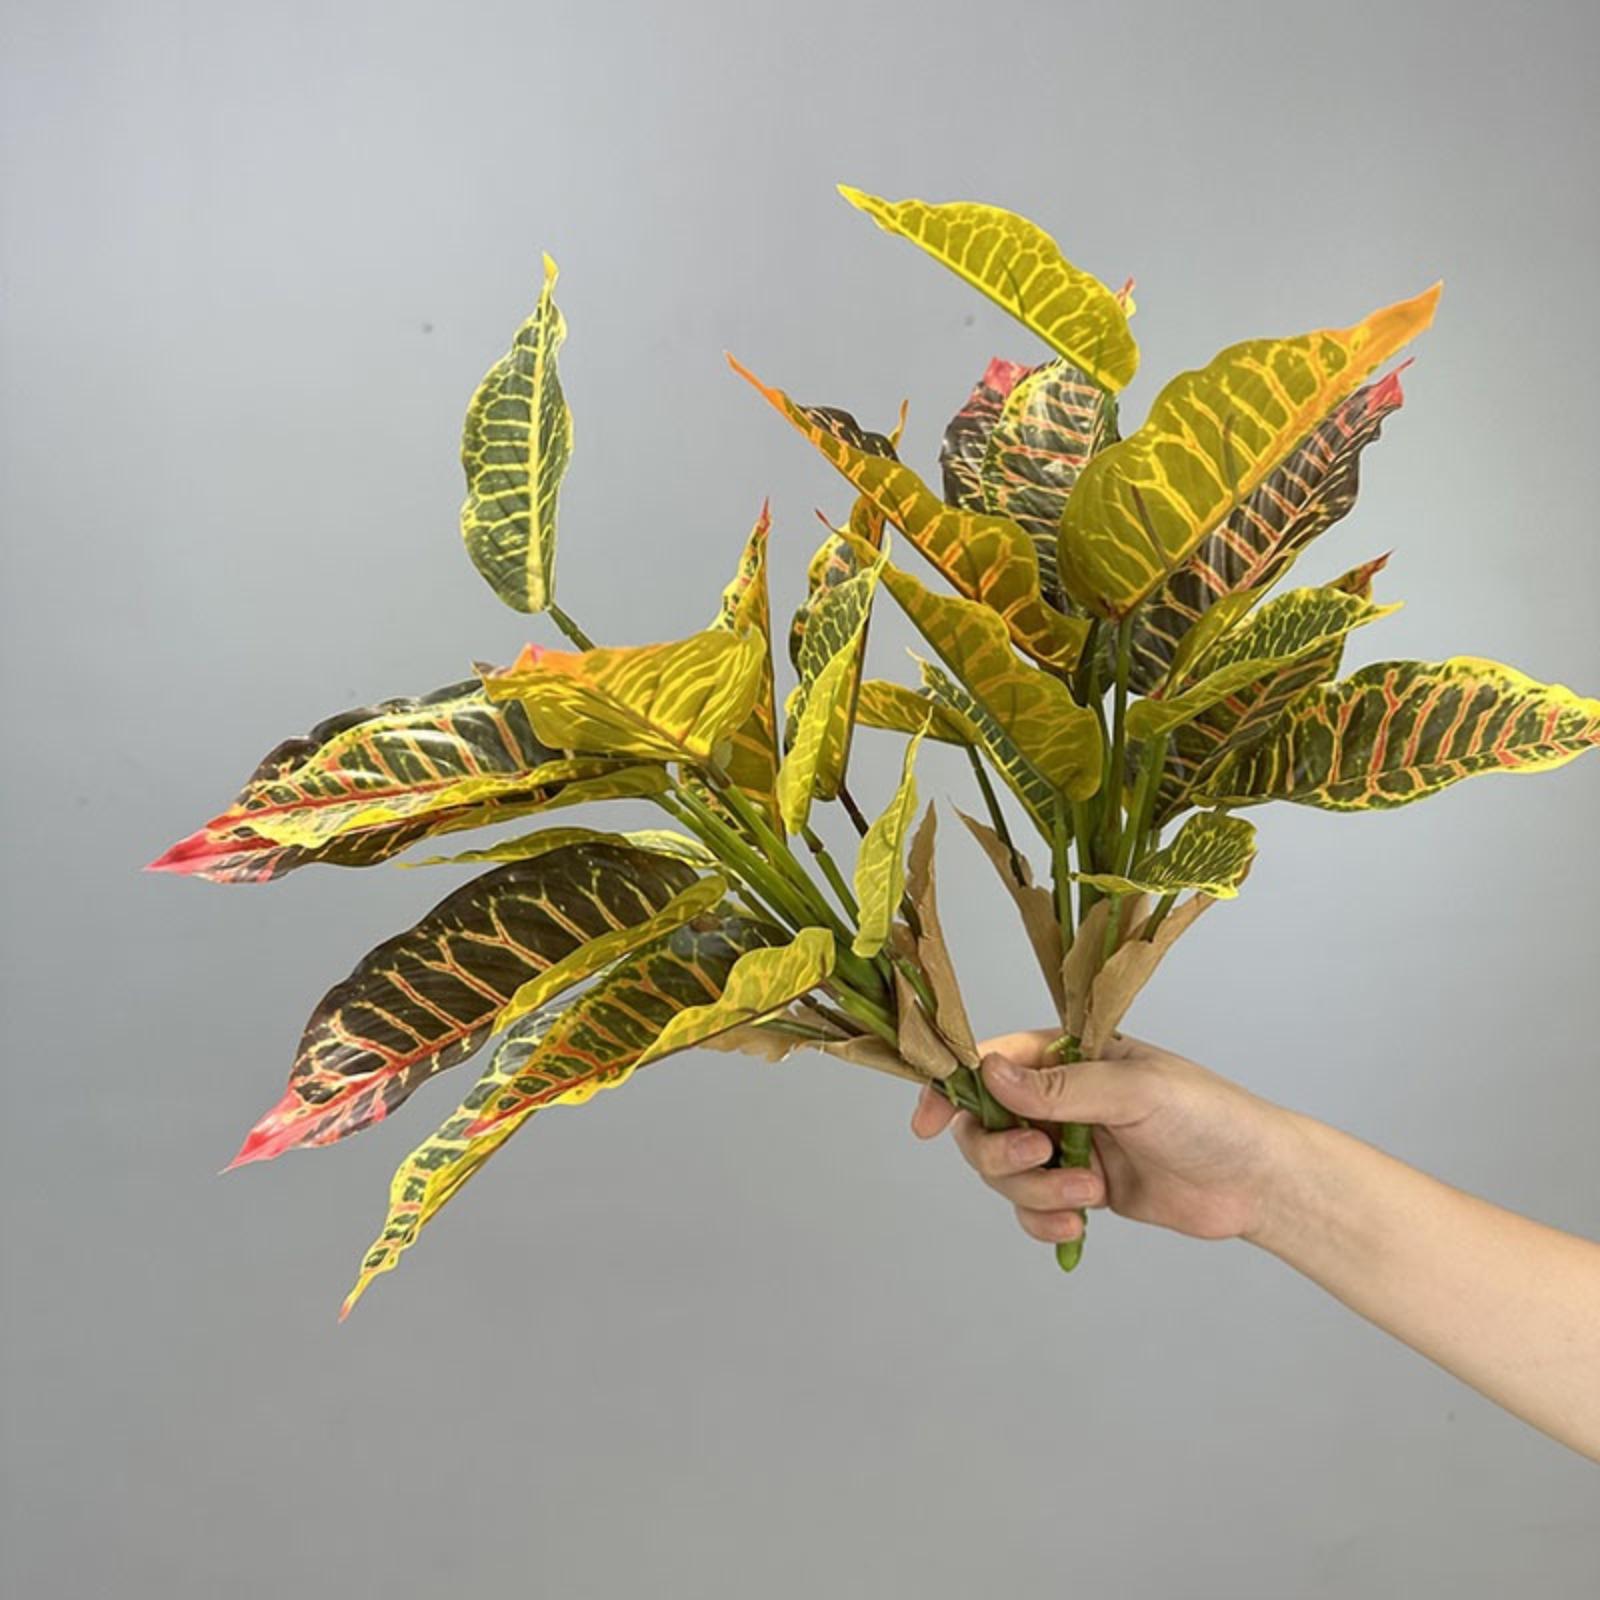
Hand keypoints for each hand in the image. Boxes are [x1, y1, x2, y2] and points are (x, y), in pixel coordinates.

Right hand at [910, 1030, 1294, 1247]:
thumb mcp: (1134, 1090)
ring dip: (1036, 1192)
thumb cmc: (1208, 1115)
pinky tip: (1078, 1226)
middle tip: (1041, 1159)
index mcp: (1066, 1055)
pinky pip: (1033, 1210)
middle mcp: (1058, 1097)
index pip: (988, 1064)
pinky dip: (1045, 1223)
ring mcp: (1067, 1145)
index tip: (926, 1124)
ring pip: (1005, 1173)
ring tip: (1090, 1194)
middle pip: (983, 1127)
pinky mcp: (1082, 1189)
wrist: (1257, 1181)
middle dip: (1002, 1152)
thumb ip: (1059, 1088)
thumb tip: (987, 1074)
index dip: (948, 1090)